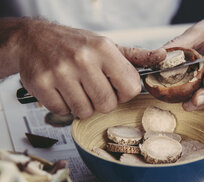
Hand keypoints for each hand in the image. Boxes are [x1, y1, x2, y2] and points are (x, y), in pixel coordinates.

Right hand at [16, 19, 165, 117]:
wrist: (32, 39)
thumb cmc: (74, 44)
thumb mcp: (107, 46)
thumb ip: (136, 56)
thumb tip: (163, 56)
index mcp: (104, 49)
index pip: (130, 88)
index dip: (124, 94)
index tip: (116, 88)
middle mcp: (83, 59)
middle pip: (107, 104)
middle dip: (102, 102)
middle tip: (93, 89)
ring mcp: (60, 72)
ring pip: (85, 111)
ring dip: (82, 105)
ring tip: (76, 89)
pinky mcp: (42, 84)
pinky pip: (63, 112)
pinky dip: (63, 106)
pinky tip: (61, 90)